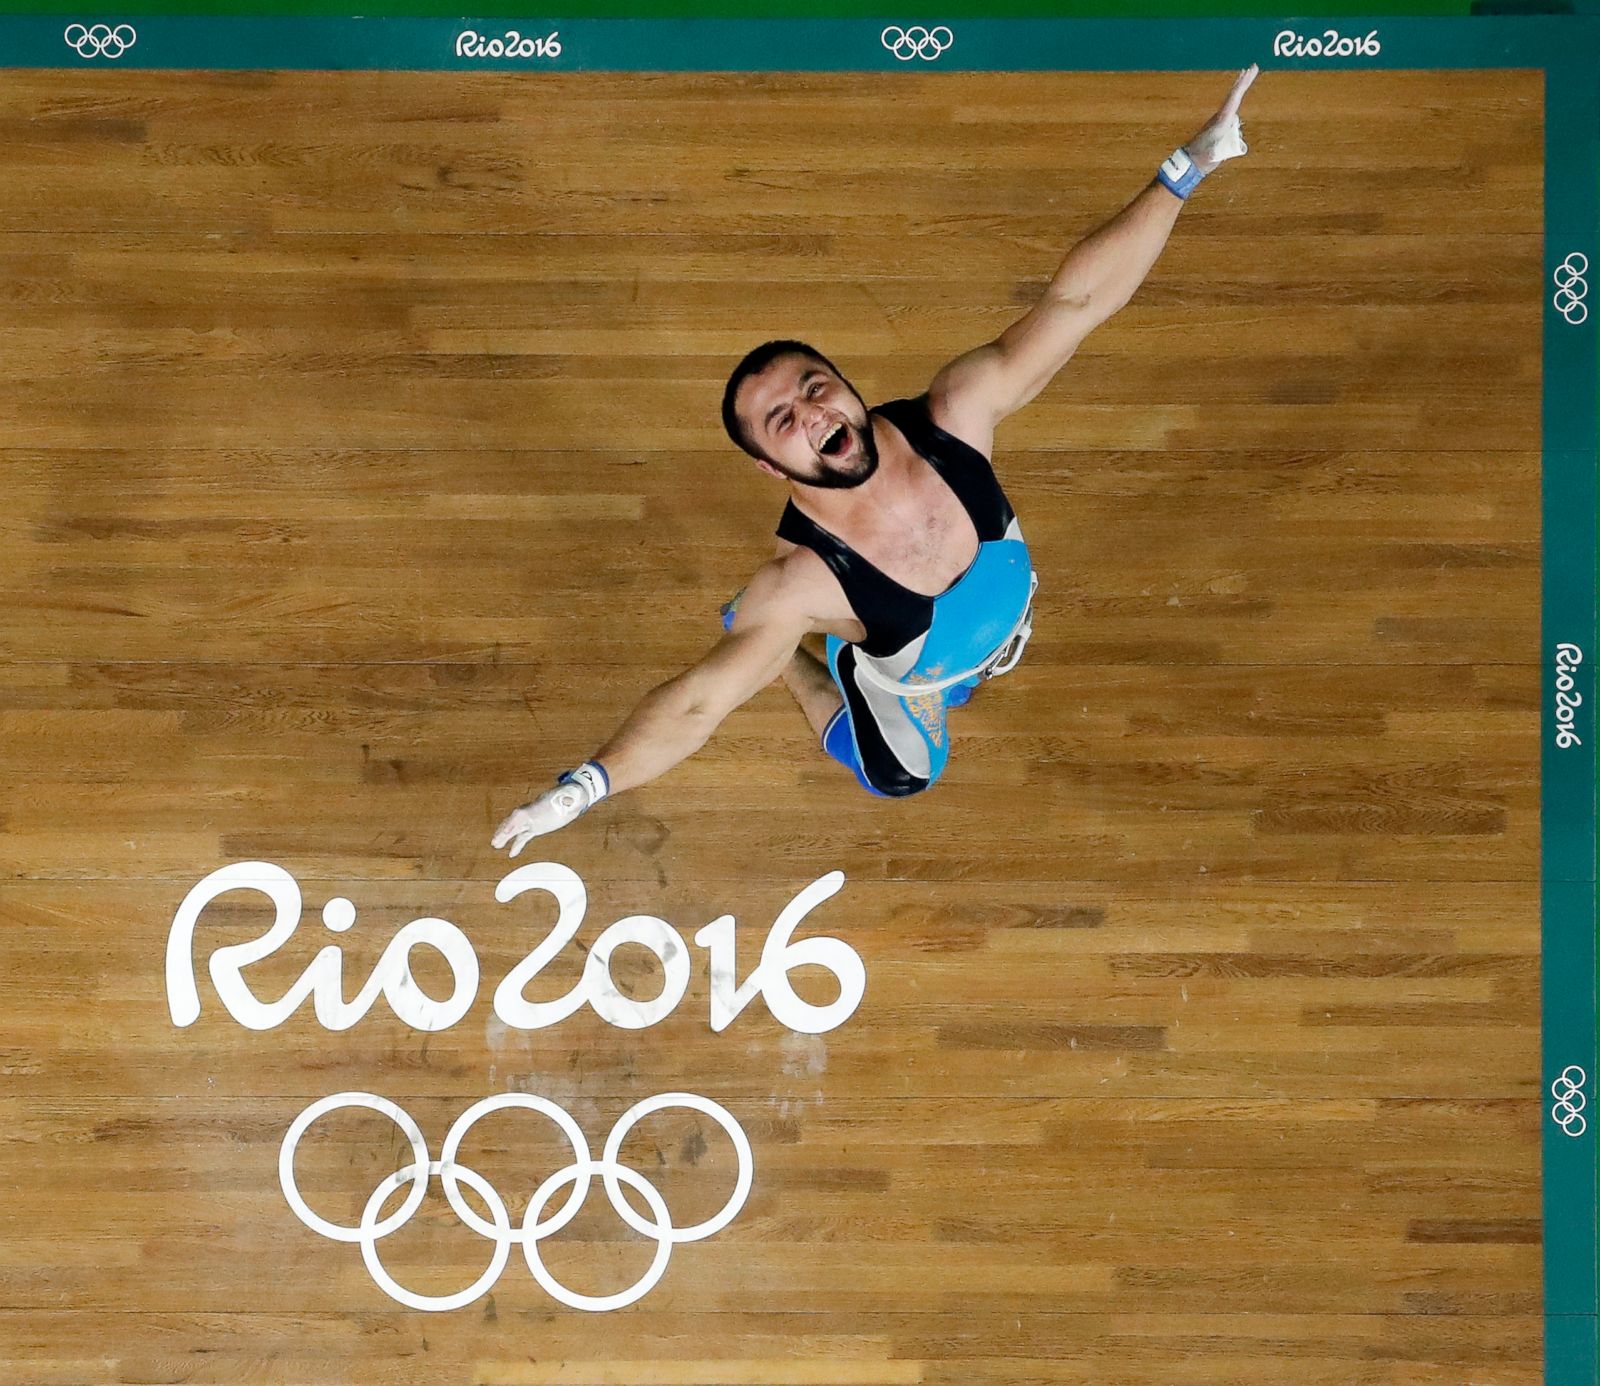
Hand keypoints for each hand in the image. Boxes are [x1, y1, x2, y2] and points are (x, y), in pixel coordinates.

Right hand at [491, 763, 607, 855]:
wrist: (573, 795)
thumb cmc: (572, 796)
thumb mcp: (572, 799)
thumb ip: (570, 801)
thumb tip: (573, 800)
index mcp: (540, 805)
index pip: (522, 814)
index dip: (513, 822)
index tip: (506, 830)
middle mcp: (532, 812)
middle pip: (514, 822)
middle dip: (504, 831)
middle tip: (495, 841)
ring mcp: (533, 819)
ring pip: (516, 829)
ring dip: (505, 837)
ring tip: (495, 845)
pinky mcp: (537, 827)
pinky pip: (524, 835)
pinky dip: (517, 844)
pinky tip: (512, 853)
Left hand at [1184, 64, 1258, 175]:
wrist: (1190, 162)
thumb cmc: (1203, 158)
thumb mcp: (1215, 155)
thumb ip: (1226, 147)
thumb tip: (1237, 143)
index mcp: (1221, 121)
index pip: (1234, 99)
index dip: (1243, 85)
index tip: (1250, 71)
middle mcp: (1220, 117)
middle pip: (1233, 95)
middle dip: (1243, 81)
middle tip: (1252, 67)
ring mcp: (1219, 121)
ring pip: (1231, 101)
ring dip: (1239, 88)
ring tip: (1245, 75)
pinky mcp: (1219, 126)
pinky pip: (1230, 110)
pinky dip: (1235, 101)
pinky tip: (1237, 97)